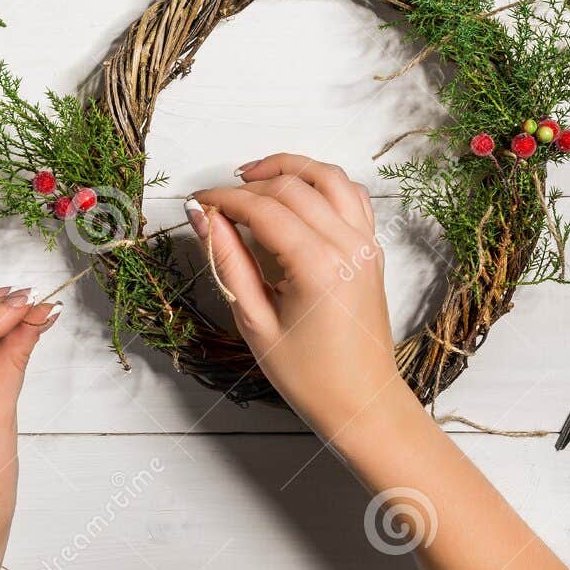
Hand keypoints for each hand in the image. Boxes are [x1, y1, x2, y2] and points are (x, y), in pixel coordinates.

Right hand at [187, 153, 406, 438]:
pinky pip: (351, 195)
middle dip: (248, 184)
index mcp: (317, 265)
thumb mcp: (255, 321)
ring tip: (254, 176)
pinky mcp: (372, 248)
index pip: (262, 208)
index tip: (197, 202)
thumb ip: (228, 261)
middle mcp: (346, 245)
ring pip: (328, 177)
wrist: (362, 401)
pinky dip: (322, 182)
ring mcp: (365, 243)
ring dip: (290, 168)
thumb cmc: (310, 376)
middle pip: (291, 186)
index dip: (223, 199)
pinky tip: (297, 192)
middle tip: (217, 200)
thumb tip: (202, 217)